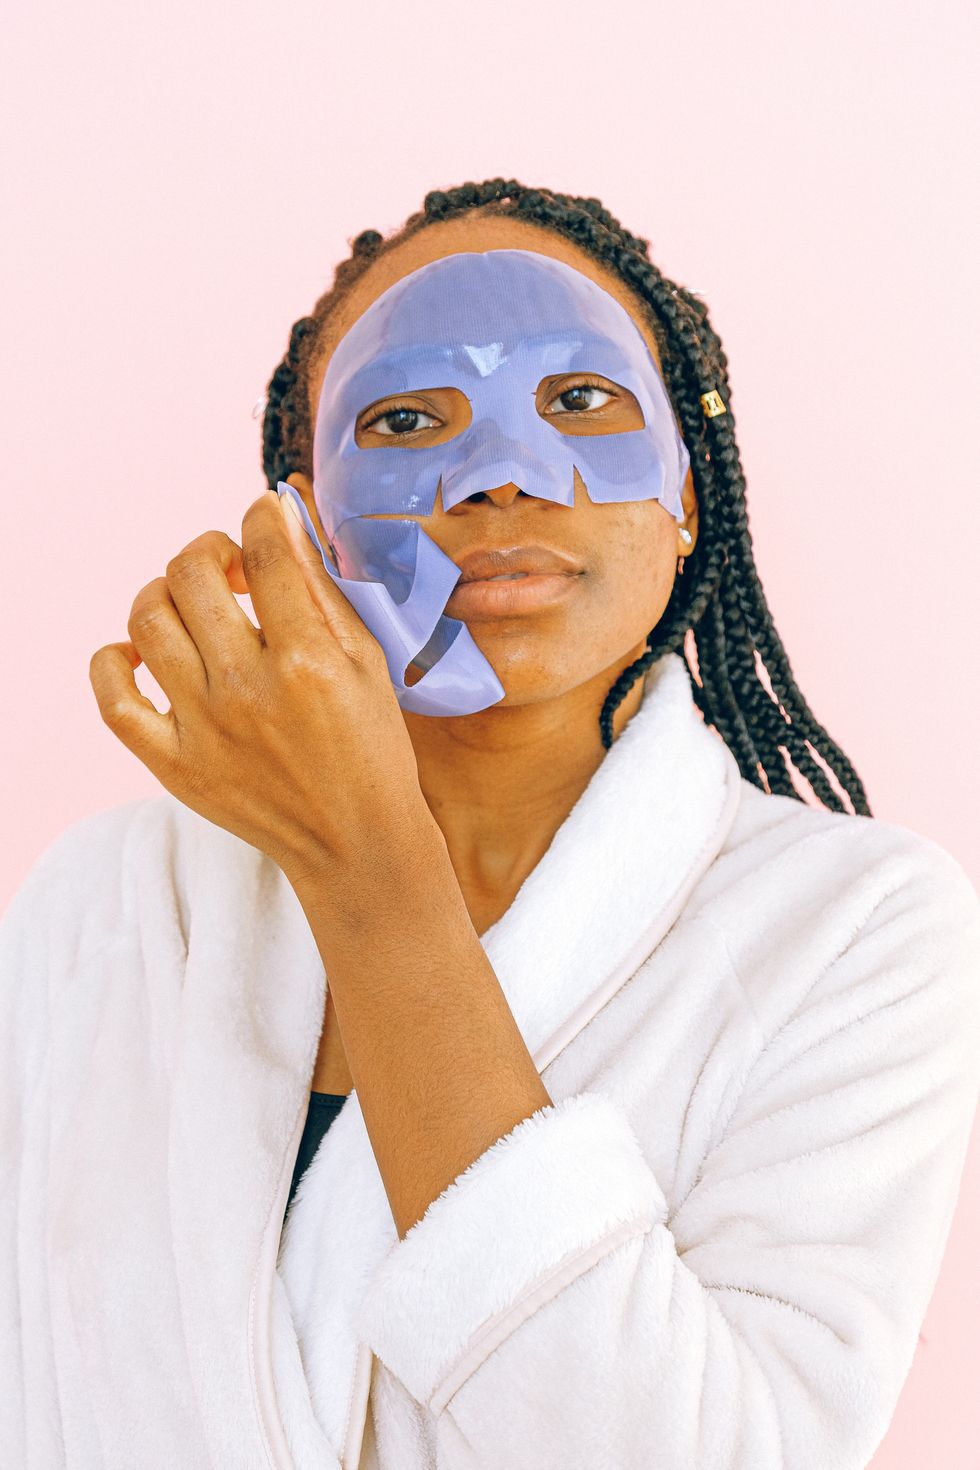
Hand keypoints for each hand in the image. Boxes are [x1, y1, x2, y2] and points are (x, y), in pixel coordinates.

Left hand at [89, 489, 424, 883]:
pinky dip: (113, 661)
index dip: (260, 515)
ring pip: (147, 620)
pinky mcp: (174, 765)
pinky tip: (141, 655)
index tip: (262, 514)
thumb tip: (283, 514)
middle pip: (191, 572)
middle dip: (210, 550)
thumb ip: (321, 586)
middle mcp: (248, 690)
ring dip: (165, 593)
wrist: (355, 842)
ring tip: (193, 608)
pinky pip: (112, 698)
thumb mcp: (366, 659)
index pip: (264, 551)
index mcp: (308, 660)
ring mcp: (204, 729)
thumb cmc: (370, 746)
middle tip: (230, 570)